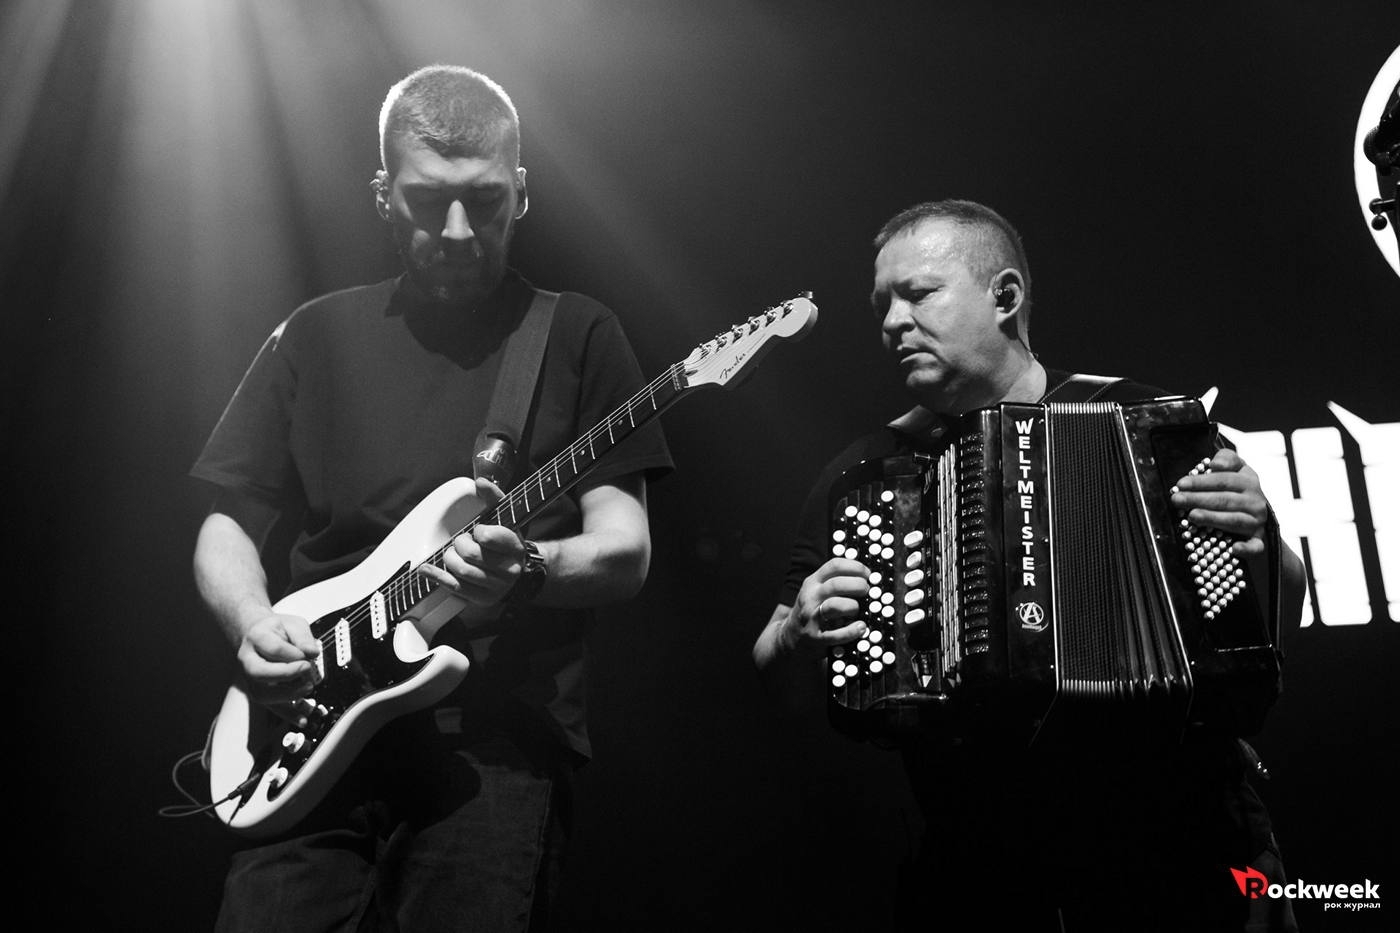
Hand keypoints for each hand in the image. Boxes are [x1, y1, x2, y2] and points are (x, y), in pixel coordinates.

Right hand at [237, 613, 320, 712]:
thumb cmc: (276, 630)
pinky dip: (288, 714)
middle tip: (306, 671)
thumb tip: (312, 653)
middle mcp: (248, 660)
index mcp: (257, 637)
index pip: (274, 648)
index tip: (308, 656)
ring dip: (289, 695)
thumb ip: (303, 636)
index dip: (294, 654)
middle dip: (286, 675)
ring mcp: (251, 679)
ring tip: (308, 689)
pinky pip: (270, 707)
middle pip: (259, 673)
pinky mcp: (259, 692)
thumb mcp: (293, 624)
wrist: (257, 636)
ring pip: (262, 694)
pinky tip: (302, 719)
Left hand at [416, 478, 527, 608]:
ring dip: (450, 558)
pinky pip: (454, 588)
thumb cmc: (503, 541)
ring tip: (454, 554)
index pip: (489, 536)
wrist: (514, 571)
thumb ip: (493, 498)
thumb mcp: (503, 518)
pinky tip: (426, 569)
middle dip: (460, 543)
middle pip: (471, 554)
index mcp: (516, 546)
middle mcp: (511, 569)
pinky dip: (436, 576)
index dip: (479, 531)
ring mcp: (497, 587)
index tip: (479, 531)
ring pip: (461, 571)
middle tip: (462, 542)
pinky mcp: (483, 599)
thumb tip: (481, 482)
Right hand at [780, 558, 871, 653]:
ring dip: (852, 606)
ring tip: (858, 610)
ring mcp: (811, 617)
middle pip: (836, 584)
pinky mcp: (815, 638)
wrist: (790, 636)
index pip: (834, 565)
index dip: (855, 567)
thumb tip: (865, 575)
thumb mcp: (817, 590)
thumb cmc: (812, 610)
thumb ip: (835, 580)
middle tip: (866, 591)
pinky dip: (851, 631)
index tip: (867, 574)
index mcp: (813, 582)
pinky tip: (861, 628)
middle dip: (858, 585)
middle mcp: (811, 597)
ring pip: (834, 606)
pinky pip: (835, 635)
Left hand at [1170, 447, 1270, 557]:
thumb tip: (1214, 464)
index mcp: (1248, 480)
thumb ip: (1226, 460)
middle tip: (1177, 499)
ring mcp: (1258, 521)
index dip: (1202, 481)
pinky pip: (1255, 546)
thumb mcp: (1235, 470)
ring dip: (1213, 518)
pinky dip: (1246, 549)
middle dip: (1198, 499)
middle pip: (1225, 499)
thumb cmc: (1236, 491)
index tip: (1181, 483)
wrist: (1258, 519)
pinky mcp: (1259, 540)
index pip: (1224, 479)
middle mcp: (1256, 500)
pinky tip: (1234, 548)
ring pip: (1235, 520)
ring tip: (1192, 516)